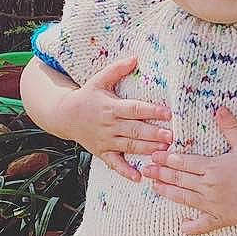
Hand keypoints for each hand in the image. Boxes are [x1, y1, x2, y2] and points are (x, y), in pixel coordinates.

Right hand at [64, 55, 171, 181]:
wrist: (64, 115)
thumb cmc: (86, 96)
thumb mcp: (99, 80)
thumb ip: (117, 70)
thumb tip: (135, 58)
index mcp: (111, 107)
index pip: (134, 109)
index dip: (151, 111)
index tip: (168, 113)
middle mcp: (110, 125)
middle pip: (135, 130)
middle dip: (153, 134)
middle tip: (171, 136)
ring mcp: (106, 140)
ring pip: (129, 147)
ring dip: (146, 150)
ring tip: (163, 152)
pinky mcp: (102, 152)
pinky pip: (114, 164)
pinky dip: (125, 171)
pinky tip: (139, 178)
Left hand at [144, 105, 236, 234]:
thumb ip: (230, 127)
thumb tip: (219, 109)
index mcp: (212, 167)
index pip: (184, 162)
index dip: (167, 159)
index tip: (153, 156)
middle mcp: (208, 185)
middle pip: (180, 179)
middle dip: (161, 174)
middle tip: (146, 170)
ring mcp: (212, 203)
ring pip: (184, 198)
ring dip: (168, 193)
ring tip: (154, 188)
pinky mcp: (220, 218)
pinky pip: (203, 225)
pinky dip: (192, 227)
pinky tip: (182, 226)